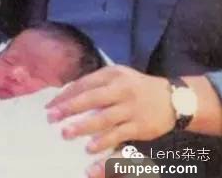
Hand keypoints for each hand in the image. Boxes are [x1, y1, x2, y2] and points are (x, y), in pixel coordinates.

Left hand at [46, 65, 174, 152]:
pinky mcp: (139, 126)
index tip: (50, 105)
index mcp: (112, 74)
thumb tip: (68, 94)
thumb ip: (96, 83)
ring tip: (66, 133)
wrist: (172, 98)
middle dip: (69, 108)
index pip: (84, 83)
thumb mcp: (118, 76)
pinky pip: (118, 134)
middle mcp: (121, 89)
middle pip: (91, 98)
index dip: (66, 95)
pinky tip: (90, 147)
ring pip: (103, 118)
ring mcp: (131, 108)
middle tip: (51, 117)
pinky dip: (103, 141)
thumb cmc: (137, 86)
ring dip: (83, 127)